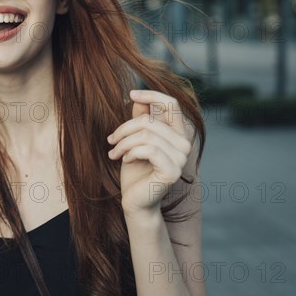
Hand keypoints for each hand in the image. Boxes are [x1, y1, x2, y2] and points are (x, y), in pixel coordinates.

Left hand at [107, 90, 192, 216]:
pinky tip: (125, 160)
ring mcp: (181, 158)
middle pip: (149, 122)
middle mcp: (185, 144)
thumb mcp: (134, 140)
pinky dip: (131, 152)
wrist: (135, 200)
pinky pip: (148, 150)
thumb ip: (141, 120)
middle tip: (111, 141)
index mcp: (178, 133)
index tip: (131, 95)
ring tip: (114, 152)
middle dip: (124, 129)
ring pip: (146, 135)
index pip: (171, 104)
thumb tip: (137, 98)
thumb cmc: (135, 170)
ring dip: (124, 143)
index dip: (152, 95)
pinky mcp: (172, 171)